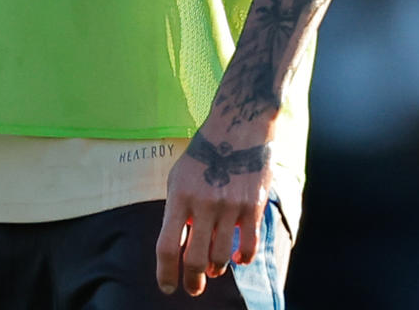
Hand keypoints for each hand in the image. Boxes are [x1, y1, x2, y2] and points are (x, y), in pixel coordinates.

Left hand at [154, 124, 272, 296]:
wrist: (237, 130)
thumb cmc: (202, 156)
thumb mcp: (178, 179)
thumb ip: (177, 211)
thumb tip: (178, 247)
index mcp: (179, 197)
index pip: (167, 245)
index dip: (165, 272)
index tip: (168, 287)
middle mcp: (203, 204)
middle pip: (195, 259)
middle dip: (193, 281)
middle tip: (193, 288)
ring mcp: (230, 207)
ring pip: (221, 257)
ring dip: (216, 269)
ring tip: (214, 269)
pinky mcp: (253, 207)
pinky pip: (248, 246)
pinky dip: (241, 259)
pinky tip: (236, 258)